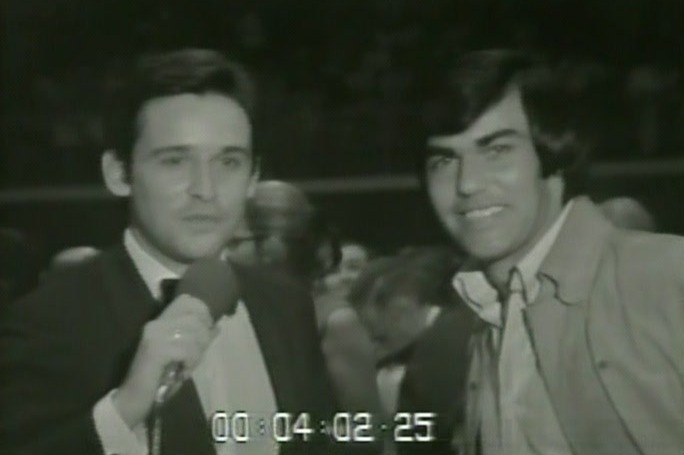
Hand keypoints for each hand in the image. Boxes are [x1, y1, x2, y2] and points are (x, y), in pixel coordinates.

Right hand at [112, 295, 216, 428]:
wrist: (133, 398)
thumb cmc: (158, 377)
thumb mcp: (181, 355)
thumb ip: (197, 339)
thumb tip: (216, 327)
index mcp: (160, 321)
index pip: (186, 300)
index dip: (202, 314)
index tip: (205, 333)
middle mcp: (156, 323)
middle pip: (195, 319)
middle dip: (203, 339)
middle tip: (195, 357)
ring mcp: (154, 335)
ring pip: (193, 335)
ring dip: (196, 355)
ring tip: (186, 367)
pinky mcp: (156, 350)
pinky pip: (187, 350)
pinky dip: (190, 363)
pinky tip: (182, 373)